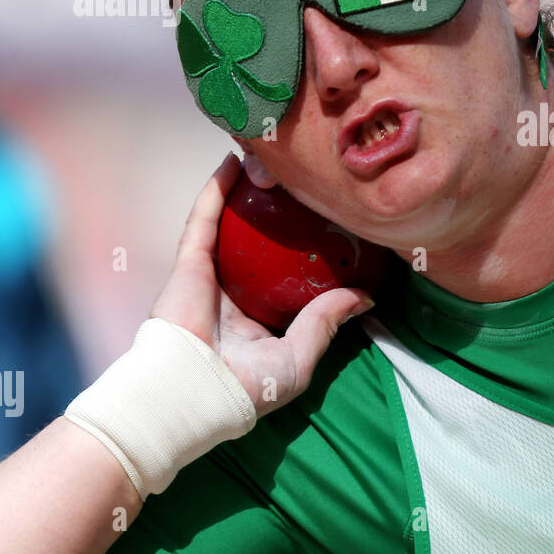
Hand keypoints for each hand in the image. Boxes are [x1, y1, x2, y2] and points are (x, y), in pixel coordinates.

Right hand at [148, 153, 373, 416]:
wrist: (193, 391)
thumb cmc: (247, 385)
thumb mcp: (299, 356)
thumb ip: (326, 321)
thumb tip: (365, 297)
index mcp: (257, 316)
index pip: (283, 274)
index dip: (302, 248)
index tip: (329, 223)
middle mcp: (232, 292)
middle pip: (258, 240)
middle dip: (275, 211)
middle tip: (299, 183)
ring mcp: (208, 275)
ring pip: (230, 222)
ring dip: (244, 191)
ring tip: (267, 161)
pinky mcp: (188, 263)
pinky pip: (204, 218)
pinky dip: (216, 190)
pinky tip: (232, 164)